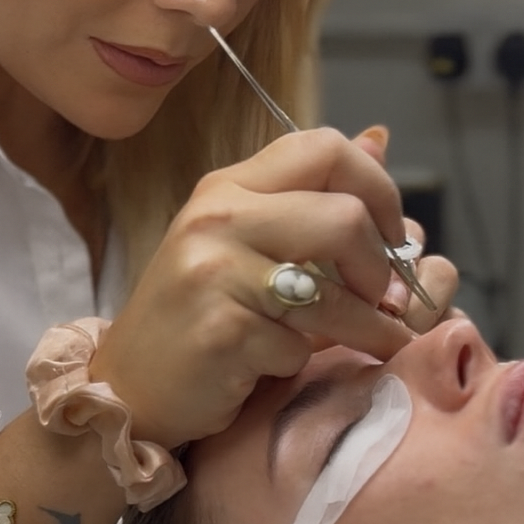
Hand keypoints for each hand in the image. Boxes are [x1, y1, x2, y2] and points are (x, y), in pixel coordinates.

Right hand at [93, 127, 418, 446]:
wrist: (130, 386)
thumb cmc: (198, 314)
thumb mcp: (245, 240)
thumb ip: (309, 195)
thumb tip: (379, 138)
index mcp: (229, 188)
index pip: (324, 149)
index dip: (379, 187)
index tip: (393, 235)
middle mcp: (219, 220)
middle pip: (345, 218)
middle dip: (382, 267)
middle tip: (387, 298)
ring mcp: (216, 275)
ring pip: (334, 293)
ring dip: (371, 327)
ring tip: (378, 340)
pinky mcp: (221, 332)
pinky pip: (299, 346)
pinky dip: (304, 362)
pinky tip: (280, 365)